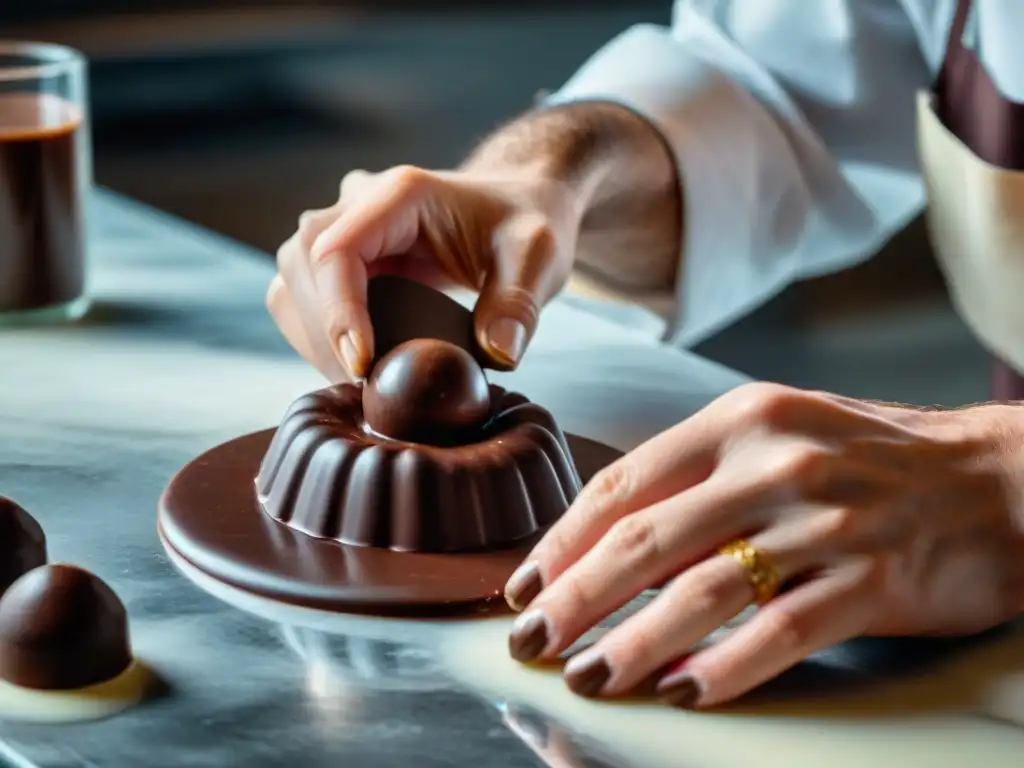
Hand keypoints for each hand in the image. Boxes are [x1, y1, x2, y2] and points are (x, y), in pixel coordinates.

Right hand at [268, 165, 579, 379]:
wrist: (520, 206)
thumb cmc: (528, 223)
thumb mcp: (538, 257)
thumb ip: (518, 303)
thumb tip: (496, 356)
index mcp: (401, 194)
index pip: (337, 248)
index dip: (338, 310)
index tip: (361, 366)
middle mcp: (360, 202)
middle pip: (302, 264)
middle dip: (325, 333)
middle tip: (366, 388)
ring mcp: (346, 227)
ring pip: (293, 281)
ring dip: (314, 336)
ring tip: (361, 382)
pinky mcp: (345, 257)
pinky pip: (304, 296)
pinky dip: (317, 335)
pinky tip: (357, 366)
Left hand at [502, 383, 1023, 707]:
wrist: (995, 479)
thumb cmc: (872, 458)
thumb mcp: (779, 435)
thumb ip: (699, 476)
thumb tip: (612, 538)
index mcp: (740, 421)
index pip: (625, 484)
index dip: (564, 539)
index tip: (525, 583)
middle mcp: (774, 464)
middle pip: (646, 541)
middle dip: (576, 597)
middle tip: (532, 640)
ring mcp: (823, 522)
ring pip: (702, 592)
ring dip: (634, 643)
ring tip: (590, 676)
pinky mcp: (869, 580)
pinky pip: (780, 633)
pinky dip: (724, 668)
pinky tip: (683, 691)